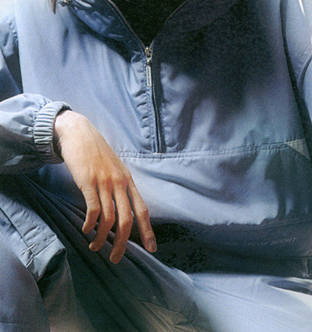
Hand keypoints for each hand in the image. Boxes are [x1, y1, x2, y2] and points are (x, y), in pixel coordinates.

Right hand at [54, 111, 155, 262]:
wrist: (80, 133)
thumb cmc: (96, 153)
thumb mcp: (114, 168)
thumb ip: (119, 186)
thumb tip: (122, 208)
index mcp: (128, 180)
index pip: (142, 209)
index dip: (148, 230)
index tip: (152, 249)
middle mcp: (119, 182)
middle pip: (126, 220)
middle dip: (122, 243)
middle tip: (115, 258)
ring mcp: (104, 182)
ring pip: (109, 219)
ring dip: (101, 238)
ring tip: (95, 247)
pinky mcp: (88, 182)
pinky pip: (93, 209)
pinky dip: (90, 224)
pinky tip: (86, 229)